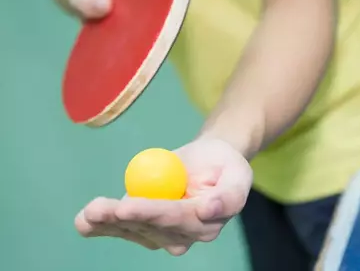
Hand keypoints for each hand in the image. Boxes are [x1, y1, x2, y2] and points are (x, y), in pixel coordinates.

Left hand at [74, 138, 252, 254]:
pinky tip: (84, 223)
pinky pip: (123, 226)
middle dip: (122, 219)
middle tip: (96, 209)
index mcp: (204, 223)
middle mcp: (181, 234)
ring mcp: (161, 232)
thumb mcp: (238, 175)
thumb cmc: (225, 166)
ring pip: (131, 229)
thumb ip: (229, 196)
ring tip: (86, 215)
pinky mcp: (146, 224)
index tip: (127, 205)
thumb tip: (208, 210)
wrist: (211, 162)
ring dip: (107, 223)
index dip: (151, 213)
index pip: (175, 218)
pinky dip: (102, 225)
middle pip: (148, 227)